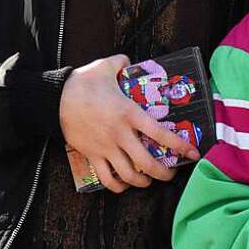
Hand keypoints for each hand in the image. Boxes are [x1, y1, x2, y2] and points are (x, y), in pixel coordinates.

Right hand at [59, 54, 200, 193]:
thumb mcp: (106, 66)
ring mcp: (106, 147)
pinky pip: (107, 178)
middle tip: (171, 173)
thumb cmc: (83, 82)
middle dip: (163, 173)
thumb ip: (122, 63)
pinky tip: (125, 184)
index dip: (179, 146)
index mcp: (129, 113)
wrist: (56, 98)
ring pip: (129, 174)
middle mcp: (120, 134)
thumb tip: (130, 62)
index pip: (160, 134)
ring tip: (149, 180)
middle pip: (147, 162)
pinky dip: (118, 185)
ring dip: (143, 182)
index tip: (192, 154)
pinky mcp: (92, 155)